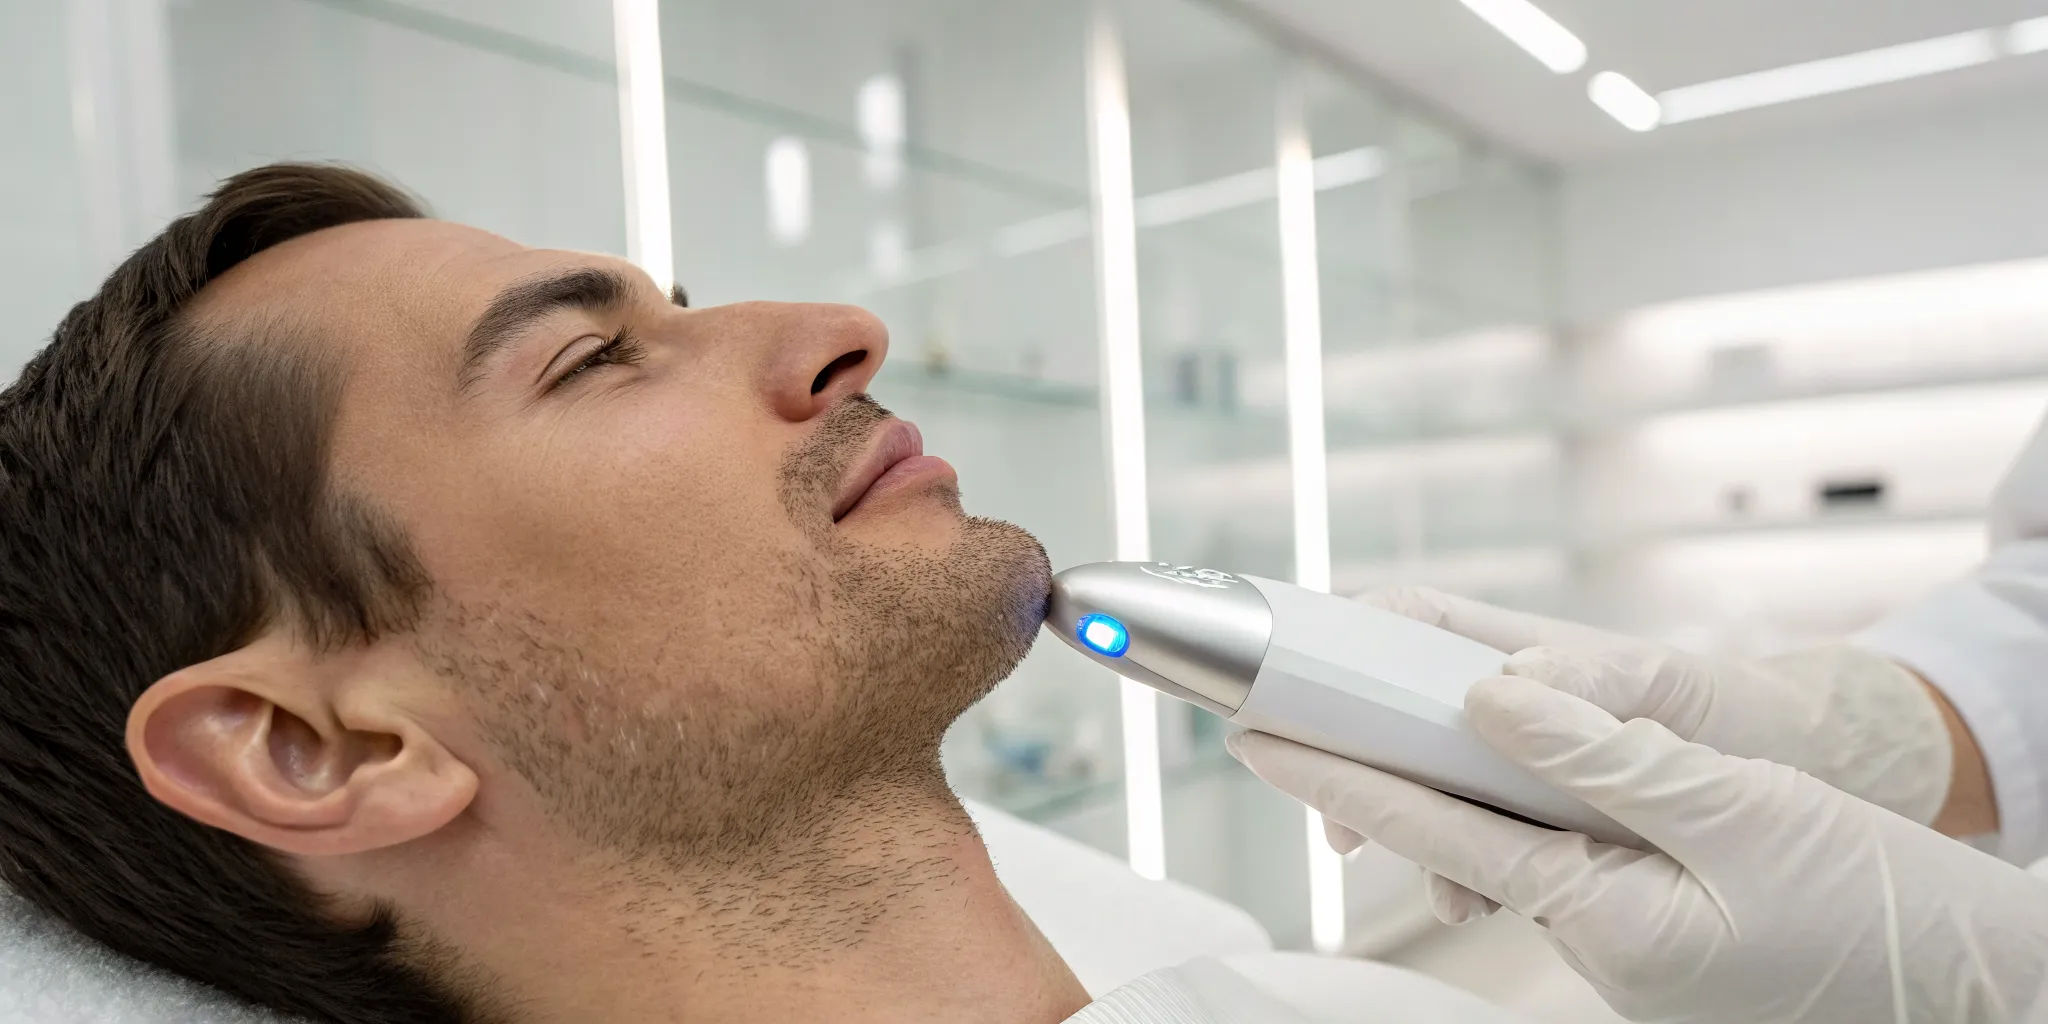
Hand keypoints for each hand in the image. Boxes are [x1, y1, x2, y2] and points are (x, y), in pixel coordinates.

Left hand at [1228, 677, 2047, 1023]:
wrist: (1976, 989)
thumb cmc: (1877, 910)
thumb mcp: (1736, 810)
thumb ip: (1603, 755)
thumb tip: (1486, 700)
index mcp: (1598, 916)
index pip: (1435, 826)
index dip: (1338, 774)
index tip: (1258, 734)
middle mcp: (1592, 938)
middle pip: (1457, 833)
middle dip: (1377, 775)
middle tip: (1295, 718)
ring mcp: (1623, 942)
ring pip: (1510, 844)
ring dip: (1461, 786)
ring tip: (1410, 719)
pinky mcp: (1653, 929)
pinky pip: (1566, 858)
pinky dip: (1534, 807)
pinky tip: (1529, 759)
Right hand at [1359, 586, 1952, 824]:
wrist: (1816, 776)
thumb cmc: (1745, 710)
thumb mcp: (1674, 687)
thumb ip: (1595, 683)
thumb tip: (1509, 681)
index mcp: (1526, 650)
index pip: (1407, 624)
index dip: (1345, 640)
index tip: (1301, 679)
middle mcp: (1512, 705)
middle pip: (1393, 714)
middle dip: (1352, 758)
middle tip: (1332, 812)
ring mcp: (1524, 765)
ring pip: (1428, 787)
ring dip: (1405, 828)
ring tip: (1420, 876)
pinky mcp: (1548, 823)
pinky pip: (1479, 843)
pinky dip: (1463, 872)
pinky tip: (1470, 900)